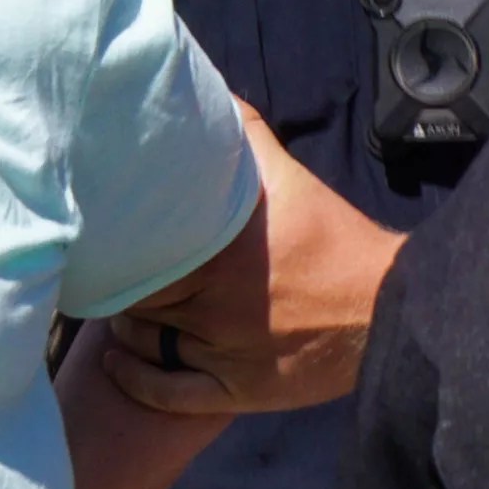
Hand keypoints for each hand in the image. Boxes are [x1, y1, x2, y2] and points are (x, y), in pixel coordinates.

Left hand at [102, 102, 403, 416]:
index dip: (110, 243)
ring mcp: (226, 352)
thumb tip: (206, 93)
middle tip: (100, 270)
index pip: (138, 249)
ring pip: (146, 342)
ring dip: (124, 326)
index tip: (96, 233)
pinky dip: (136, 380)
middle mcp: (216, 304)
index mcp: (220, 250)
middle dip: (116, 282)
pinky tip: (118, 363)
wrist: (391, 309)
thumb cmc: (334, 237)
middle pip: (136, 296)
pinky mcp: (239, 390)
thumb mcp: (288, 178)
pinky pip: (169, 395)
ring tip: (115, 306)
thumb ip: (243, 135)